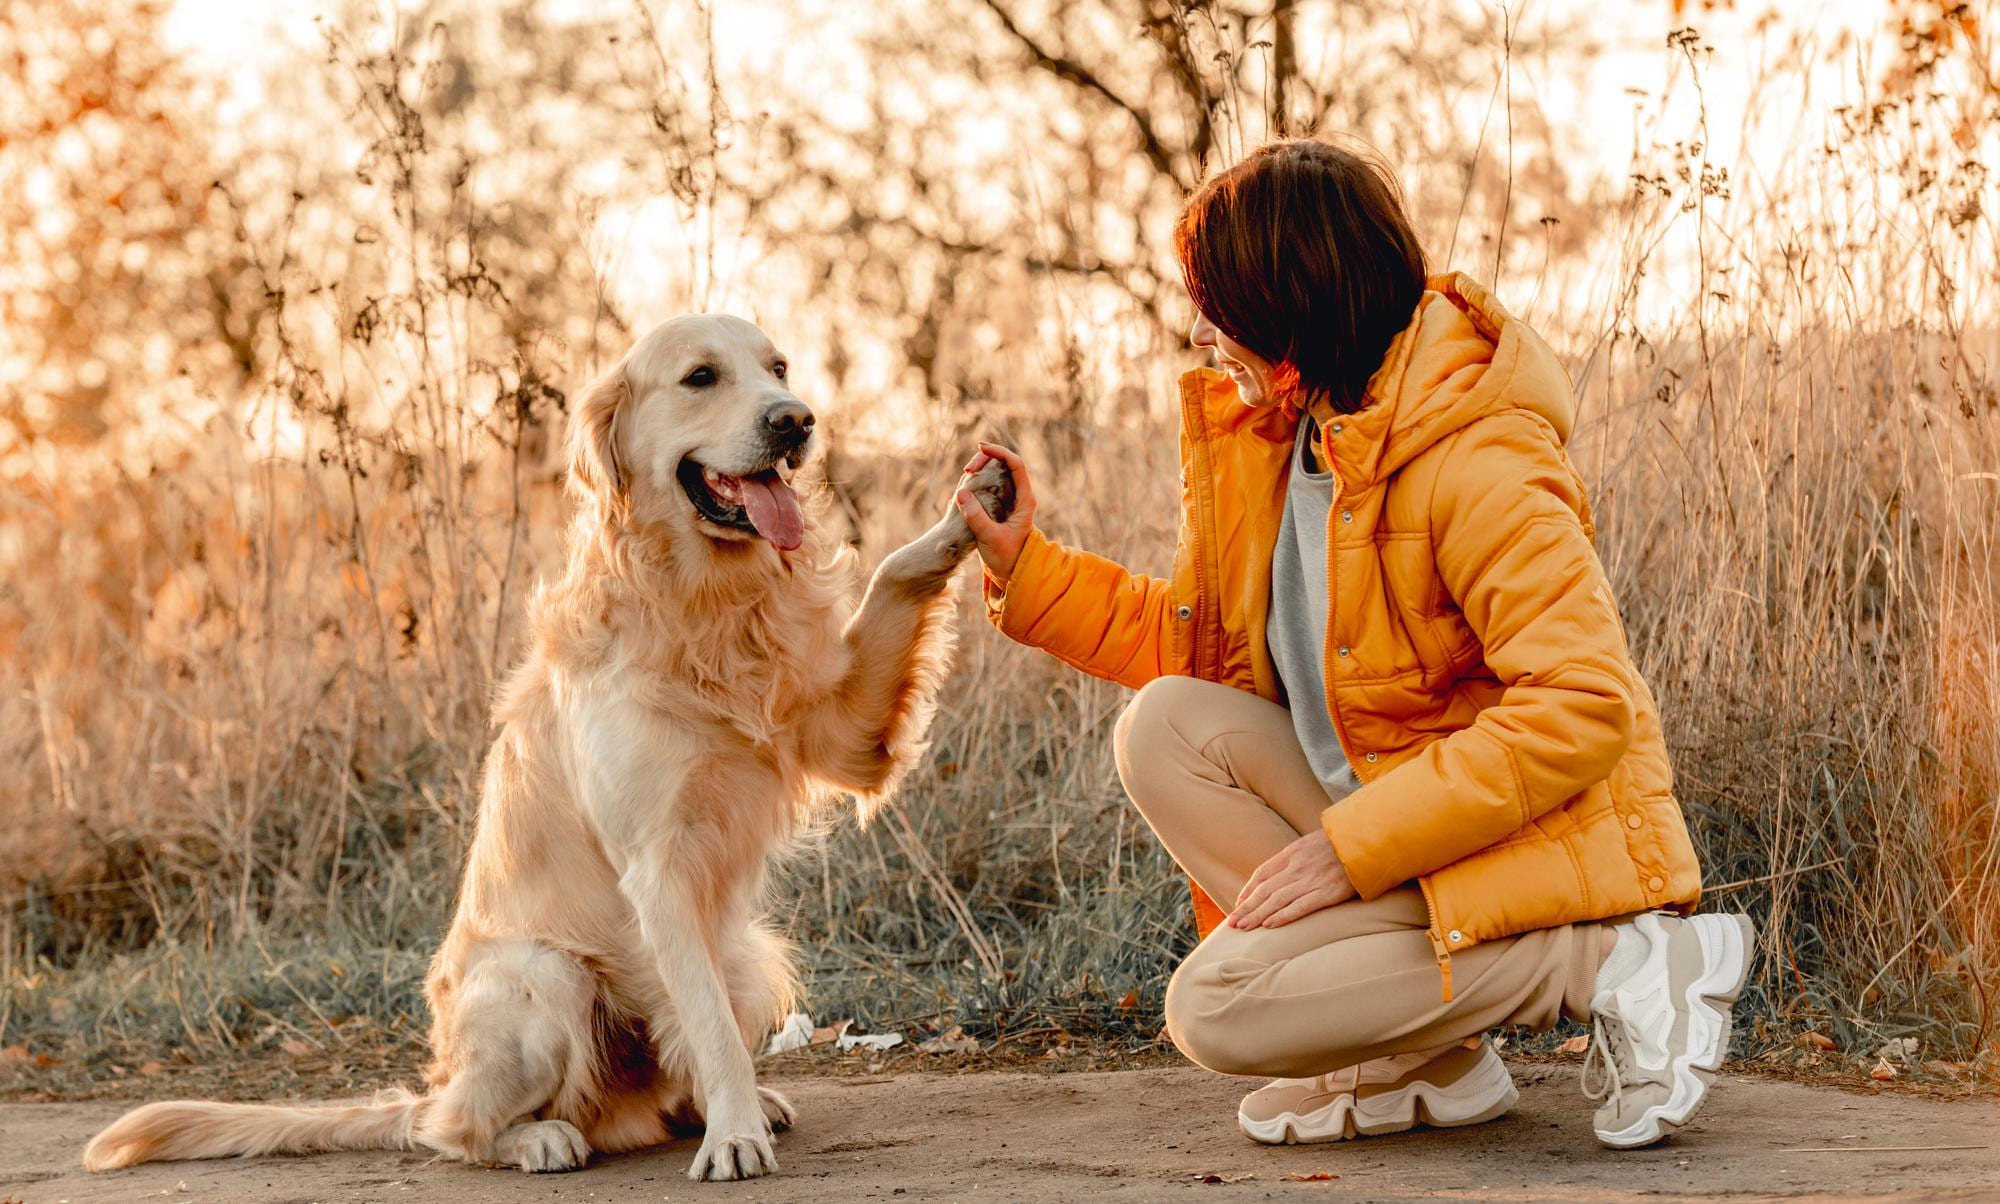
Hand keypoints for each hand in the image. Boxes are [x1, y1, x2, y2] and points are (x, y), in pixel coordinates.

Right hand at [954, 441, 1037, 585]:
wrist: (1011, 573)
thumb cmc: (1006, 558)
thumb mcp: (990, 538)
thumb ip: (976, 517)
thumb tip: (961, 493)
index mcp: (1025, 501)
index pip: (1016, 465)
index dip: (1000, 452)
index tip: (981, 448)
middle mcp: (1019, 496)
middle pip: (1005, 464)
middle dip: (986, 460)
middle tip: (967, 469)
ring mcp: (1009, 500)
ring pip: (997, 472)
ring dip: (982, 468)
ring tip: (967, 474)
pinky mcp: (999, 506)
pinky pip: (989, 484)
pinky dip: (978, 479)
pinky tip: (967, 483)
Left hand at [1229, 831, 1356, 928]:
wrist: (1366, 840)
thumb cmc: (1341, 843)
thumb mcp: (1312, 843)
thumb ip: (1296, 857)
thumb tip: (1282, 872)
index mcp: (1292, 854)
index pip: (1262, 874)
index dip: (1248, 890)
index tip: (1238, 904)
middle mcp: (1298, 867)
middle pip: (1265, 890)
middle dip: (1246, 907)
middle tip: (1232, 923)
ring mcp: (1312, 880)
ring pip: (1277, 900)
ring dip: (1258, 915)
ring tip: (1243, 927)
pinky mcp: (1328, 892)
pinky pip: (1300, 906)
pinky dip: (1283, 916)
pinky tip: (1270, 925)